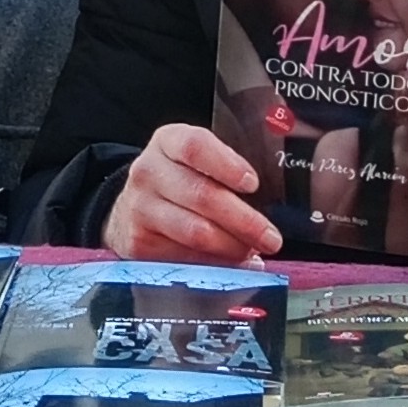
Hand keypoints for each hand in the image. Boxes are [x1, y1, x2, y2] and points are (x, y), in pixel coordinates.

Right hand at [102, 123, 282, 265]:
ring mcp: (140, 209)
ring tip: (254, 252)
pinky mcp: (139, 244)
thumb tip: (274, 197)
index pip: (195, 146)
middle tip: (270, 237)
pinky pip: (185, 258)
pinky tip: (232, 265)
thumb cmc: (181, 180)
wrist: (134, 207)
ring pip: (195, 232)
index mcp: (168, 141)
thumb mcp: (197, 160)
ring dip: (232, 246)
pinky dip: (215, 265)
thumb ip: (227, 167)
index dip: (226, 165)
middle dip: (244, 220)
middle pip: (201, 195)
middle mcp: (148, 172)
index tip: (253, 184)